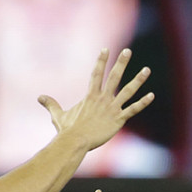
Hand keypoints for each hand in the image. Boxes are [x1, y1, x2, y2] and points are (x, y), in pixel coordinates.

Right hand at [38, 49, 153, 151]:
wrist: (75, 142)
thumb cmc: (67, 130)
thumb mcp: (58, 115)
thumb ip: (51, 104)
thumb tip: (39, 97)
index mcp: (90, 96)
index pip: (96, 74)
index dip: (101, 61)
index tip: (106, 49)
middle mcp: (102, 99)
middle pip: (114, 77)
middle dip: (121, 63)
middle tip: (128, 51)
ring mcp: (112, 108)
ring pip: (127, 91)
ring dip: (138, 80)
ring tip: (147, 70)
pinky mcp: (118, 120)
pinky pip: (133, 109)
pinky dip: (142, 103)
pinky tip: (151, 95)